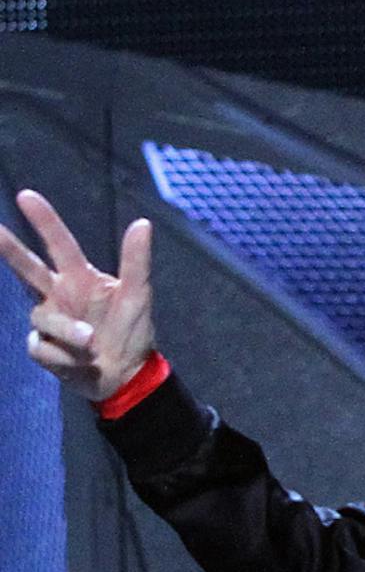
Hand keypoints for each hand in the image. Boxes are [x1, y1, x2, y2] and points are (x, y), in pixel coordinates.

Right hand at [0, 189, 156, 402]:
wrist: (127, 375)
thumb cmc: (131, 331)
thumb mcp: (138, 297)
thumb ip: (136, 262)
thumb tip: (143, 222)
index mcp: (79, 277)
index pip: (59, 244)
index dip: (44, 220)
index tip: (26, 196)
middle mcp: (57, 293)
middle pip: (26, 267)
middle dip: (9, 249)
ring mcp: (47, 319)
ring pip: (43, 317)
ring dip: (69, 332)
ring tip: (93, 343)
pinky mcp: (41, 345)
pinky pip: (43, 346)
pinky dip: (66, 356)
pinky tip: (81, 362)